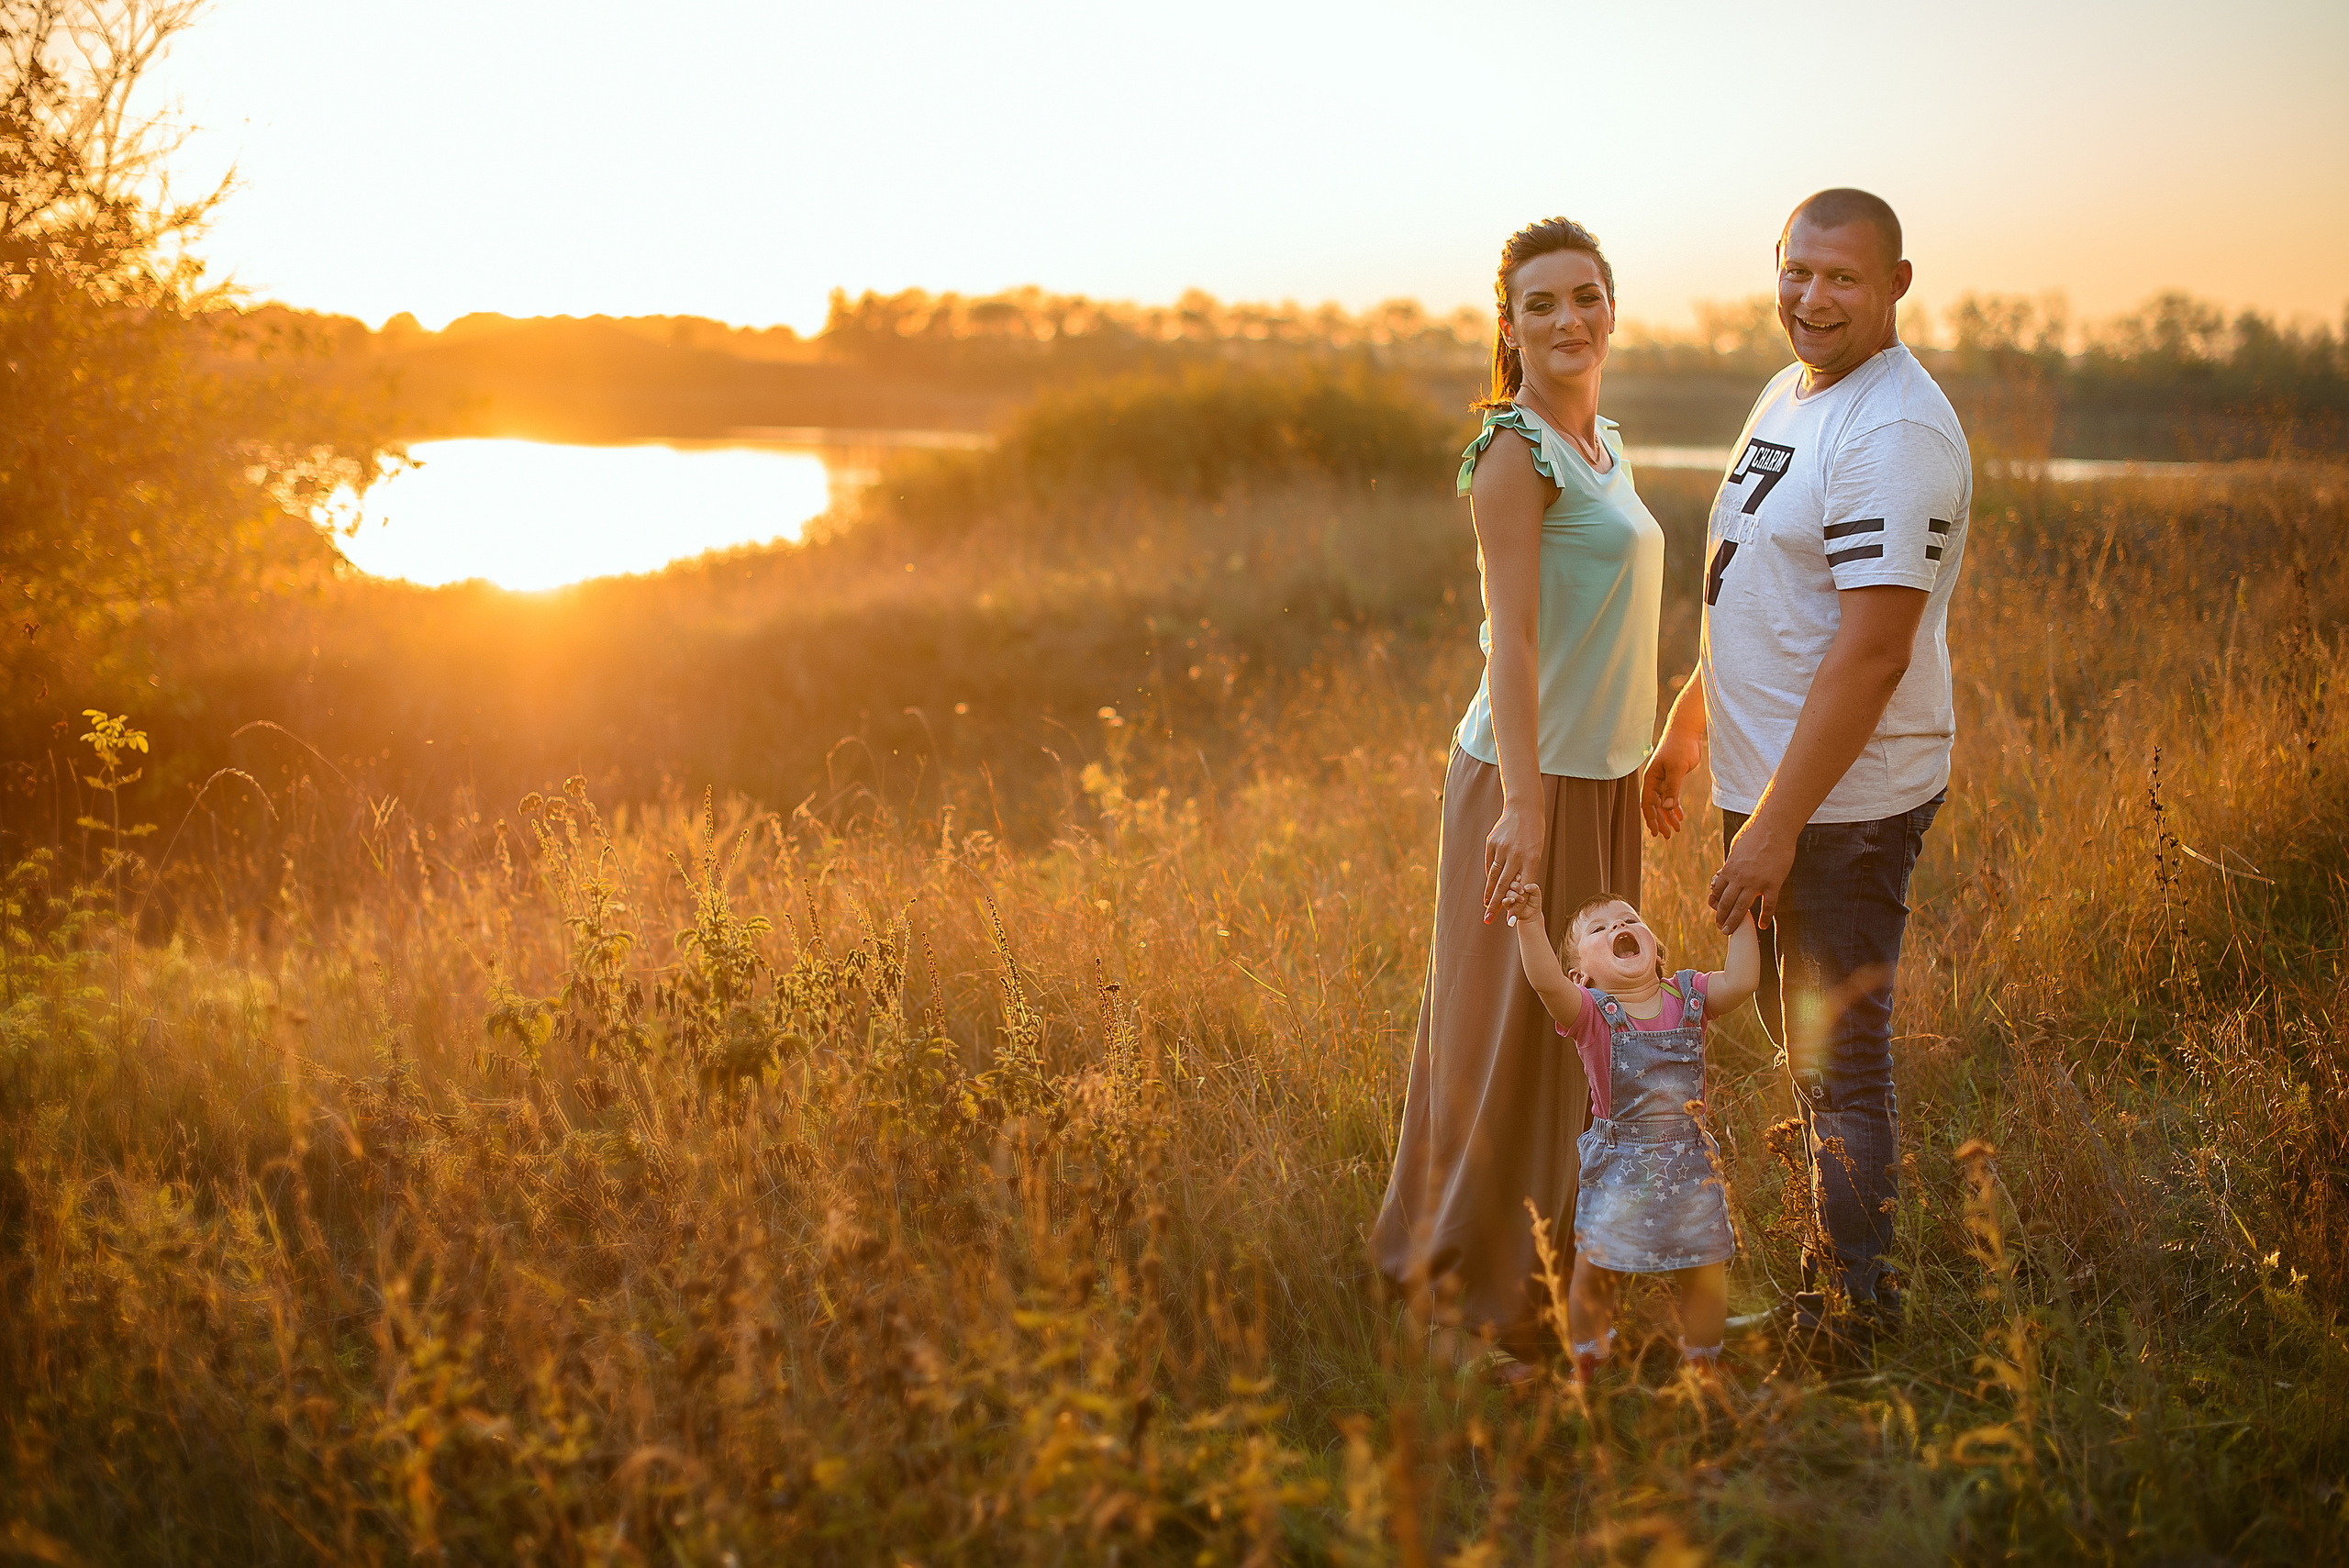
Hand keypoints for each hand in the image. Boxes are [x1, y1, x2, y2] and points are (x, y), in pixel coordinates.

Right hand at [1483, 803, 1545, 923]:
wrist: (1524, 808)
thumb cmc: (1534, 833)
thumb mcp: (1536, 851)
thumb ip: (1526, 870)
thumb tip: (1515, 889)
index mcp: (1531, 858)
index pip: (1522, 887)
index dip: (1516, 904)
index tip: (1511, 920)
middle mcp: (1515, 855)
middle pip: (1504, 885)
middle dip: (1496, 905)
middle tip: (1489, 919)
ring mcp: (1502, 848)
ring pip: (1494, 875)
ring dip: (1489, 893)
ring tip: (1485, 906)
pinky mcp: (1491, 843)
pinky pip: (1490, 863)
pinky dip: (1490, 874)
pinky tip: (1489, 885)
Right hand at [1501, 877, 1544, 923]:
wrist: (1532, 913)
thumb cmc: (1534, 901)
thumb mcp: (1536, 892)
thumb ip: (1533, 887)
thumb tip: (1526, 887)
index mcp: (1518, 882)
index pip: (1514, 876)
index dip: (1515, 876)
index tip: (1519, 878)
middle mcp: (1512, 888)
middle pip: (1509, 883)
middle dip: (1515, 886)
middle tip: (1522, 891)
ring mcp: (1508, 895)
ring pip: (1507, 892)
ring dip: (1514, 894)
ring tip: (1522, 899)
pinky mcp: (1506, 904)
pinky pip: (1504, 901)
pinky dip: (1508, 900)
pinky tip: (1513, 900)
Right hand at [1641, 727, 1700, 838]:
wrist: (1686, 731)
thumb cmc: (1680, 747)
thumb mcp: (1677, 768)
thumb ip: (1673, 788)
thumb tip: (1668, 808)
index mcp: (1651, 779)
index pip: (1648, 803)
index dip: (1651, 819)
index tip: (1657, 832)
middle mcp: (1655, 781)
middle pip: (1654, 806)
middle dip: (1660, 821)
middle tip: (1667, 836)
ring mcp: (1663, 779)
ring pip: (1663, 803)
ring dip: (1668, 816)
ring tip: (1675, 830)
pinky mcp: (1673, 777)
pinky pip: (1671, 796)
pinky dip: (1675, 807)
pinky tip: (1680, 816)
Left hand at [1707, 812, 1795, 932]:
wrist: (1774, 828)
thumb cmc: (1754, 834)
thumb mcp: (1736, 848)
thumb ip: (1732, 863)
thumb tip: (1726, 871)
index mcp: (1729, 869)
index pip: (1718, 890)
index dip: (1716, 902)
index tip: (1716, 909)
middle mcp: (1740, 878)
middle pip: (1727, 902)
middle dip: (1722, 917)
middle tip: (1721, 928)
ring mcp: (1757, 882)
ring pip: (1743, 907)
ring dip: (1735, 921)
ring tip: (1730, 931)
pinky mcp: (1773, 883)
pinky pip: (1768, 905)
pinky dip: (1765, 916)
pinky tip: (1762, 925)